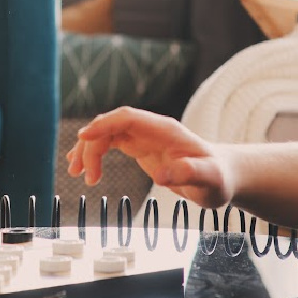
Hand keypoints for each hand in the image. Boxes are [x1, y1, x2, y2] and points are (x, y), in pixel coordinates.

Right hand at [66, 107, 233, 208]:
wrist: (221, 176)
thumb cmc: (218, 178)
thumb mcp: (210, 180)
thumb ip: (189, 174)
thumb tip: (162, 176)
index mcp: (165, 130)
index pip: (127, 118)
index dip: (104, 124)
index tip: (84, 137)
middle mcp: (151, 129)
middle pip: (110, 126)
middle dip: (91, 146)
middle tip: (86, 176)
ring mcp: (143, 136)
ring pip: (106, 134)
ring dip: (88, 150)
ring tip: (76, 174)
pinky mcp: (139, 147)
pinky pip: (109, 143)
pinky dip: (94, 154)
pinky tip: (82, 167)